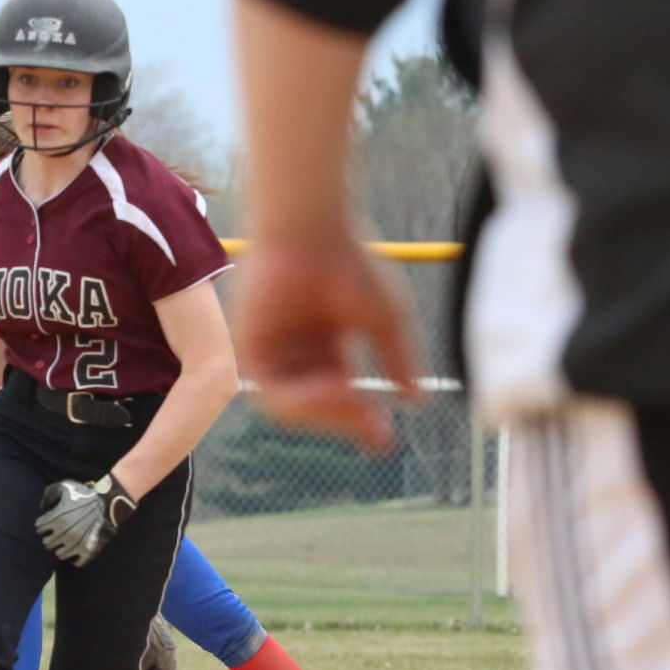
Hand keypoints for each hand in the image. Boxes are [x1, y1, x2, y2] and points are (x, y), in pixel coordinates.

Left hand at [35, 474, 136, 566]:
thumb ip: (49, 493)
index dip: (43, 523)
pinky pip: (76, 562)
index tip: (50, 521)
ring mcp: (76, 543)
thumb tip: (42, 507)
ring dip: (60, 548)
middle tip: (56, 532)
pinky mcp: (88, 550)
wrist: (109, 501)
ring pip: (59, 554)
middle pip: (47, 543)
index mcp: (56, 518)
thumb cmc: (85, 493)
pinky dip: (75, 558)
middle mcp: (64, 533)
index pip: (39, 528)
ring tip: (66, 541)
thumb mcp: (65, 485)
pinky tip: (76, 550)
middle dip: (50, 537)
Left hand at [230, 232, 421, 452]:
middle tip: (376, 431)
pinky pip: (273, 393)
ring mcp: (272, 350)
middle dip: (347, 421)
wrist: (314, 229)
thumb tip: (419, 402)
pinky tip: (336, 385)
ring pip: (293, 407)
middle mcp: (295, 349)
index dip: (361, 420)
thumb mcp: (387, 320)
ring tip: (356, 401)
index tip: (386, 440)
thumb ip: (400, 360)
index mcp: (325, 341)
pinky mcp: (250, 349)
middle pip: (316, 406)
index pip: (340, 393)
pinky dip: (305, 398)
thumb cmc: (352, 262)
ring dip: (328, 411)